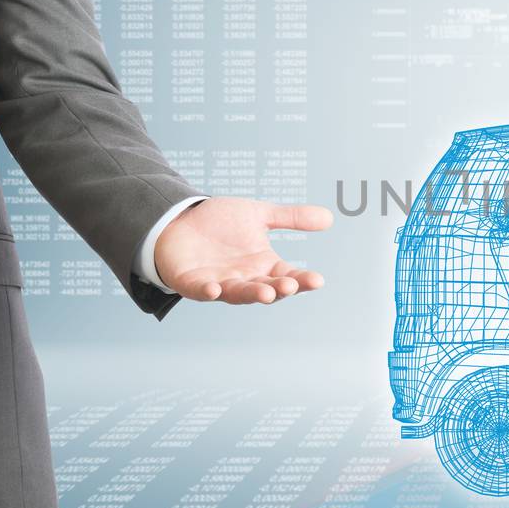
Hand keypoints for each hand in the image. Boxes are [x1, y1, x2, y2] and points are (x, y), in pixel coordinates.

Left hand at [155, 197, 332, 303]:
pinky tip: (215, 289)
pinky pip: (202, 291)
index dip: (302, 280)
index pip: (288, 275)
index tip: (317, 280)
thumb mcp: (258, 214)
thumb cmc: (219, 221)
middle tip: (289, 285)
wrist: (179, 219)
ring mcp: (220, 282)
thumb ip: (291, 217)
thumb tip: (329, 218)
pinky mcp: (193, 283)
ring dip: (251, 294)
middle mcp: (245, 278)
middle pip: (267, 288)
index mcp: (263, 264)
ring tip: (266, 292)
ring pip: (239, 293)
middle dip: (278, 289)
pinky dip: (209, 292)